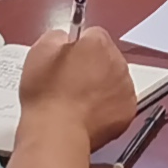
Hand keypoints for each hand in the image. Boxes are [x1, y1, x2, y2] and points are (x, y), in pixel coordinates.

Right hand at [18, 26, 138, 151]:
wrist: (57, 132)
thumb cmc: (46, 93)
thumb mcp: (39, 52)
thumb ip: (56, 37)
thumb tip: (65, 39)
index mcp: (98, 43)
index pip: (93, 35)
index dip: (78, 47)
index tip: (66, 60)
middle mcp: (118, 61)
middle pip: (107, 57)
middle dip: (92, 66)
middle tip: (70, 82)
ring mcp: (126, 88)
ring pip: (114, 80)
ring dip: (101, 86)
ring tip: (78, 101)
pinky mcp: (128, 111)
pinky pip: (118, 103)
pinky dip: (107, 107)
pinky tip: (88, 114)